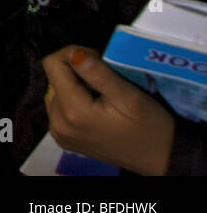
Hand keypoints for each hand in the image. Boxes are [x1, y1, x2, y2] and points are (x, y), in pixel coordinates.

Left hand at [42, 45, 175, 175]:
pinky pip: (59, 107)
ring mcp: (58, 132)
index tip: (99, 60)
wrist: (160, 159)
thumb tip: (74, 53)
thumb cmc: (150, 127)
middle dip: (76, 70)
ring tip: (102, 93)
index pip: (52, 63)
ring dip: (75, 85)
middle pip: (54, 77)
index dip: (74, 54)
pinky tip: (95, 106)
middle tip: (105, 78)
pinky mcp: (63, 137)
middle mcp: (57, 123)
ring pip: (55, 90)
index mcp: (71, 111)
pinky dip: (74, 100)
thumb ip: (98, 74)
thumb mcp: (129, 96)